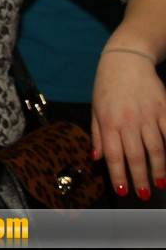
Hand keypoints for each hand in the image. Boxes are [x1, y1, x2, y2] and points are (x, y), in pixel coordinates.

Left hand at [91, 49, 165, 199]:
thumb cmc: (107, 86)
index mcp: (109, 121)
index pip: (114, 154)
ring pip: (156, 148)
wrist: (125, 60)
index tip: (123, 190)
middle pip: (136, 155)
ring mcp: (148, 114)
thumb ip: (98, 135)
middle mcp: (128, 120)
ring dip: (159, 169)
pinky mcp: (163, 108)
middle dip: (140, 178)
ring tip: (159, 184)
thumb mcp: (96, 109)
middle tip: (143, 194)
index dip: (119, 174)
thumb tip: (97, 159)